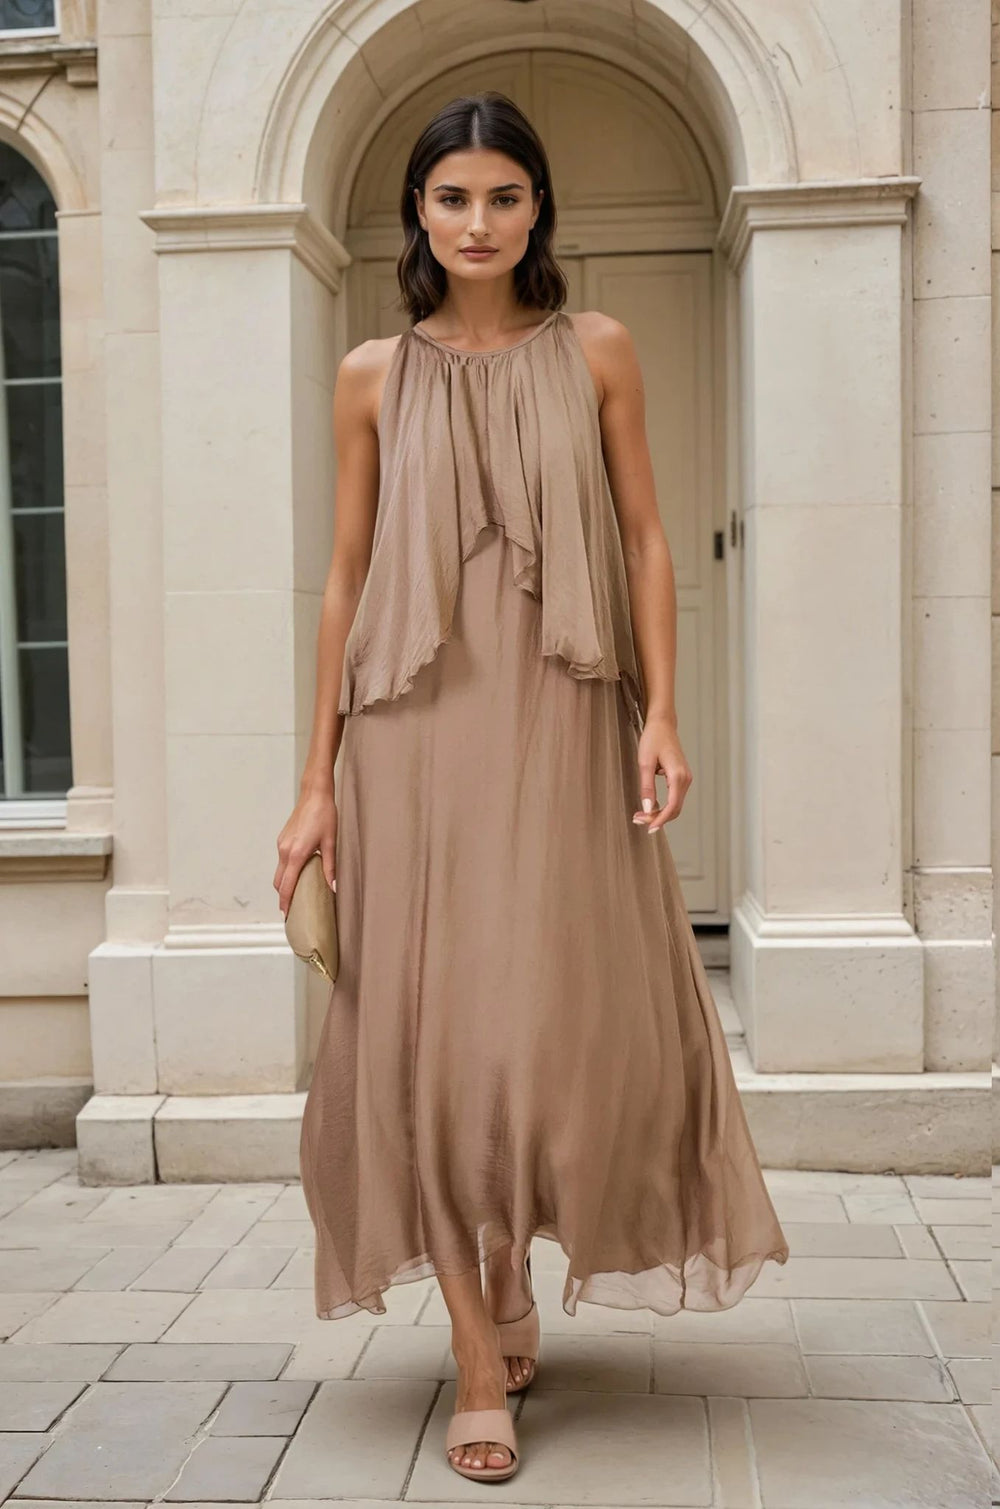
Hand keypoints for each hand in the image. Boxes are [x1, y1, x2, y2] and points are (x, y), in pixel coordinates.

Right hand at [273, 785, 337, 917]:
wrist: (314, 793)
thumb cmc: (325, 815)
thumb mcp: (330, 842)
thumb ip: (330, 867)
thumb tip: (333, 888)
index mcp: (296, 854)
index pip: (286, 886)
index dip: (285, 903)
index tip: (286, 916)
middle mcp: (285, 851)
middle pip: (279, 882)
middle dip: (283, 897)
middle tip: (292, 909)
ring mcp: (281, 844)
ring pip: (279, 871)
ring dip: (284, 884)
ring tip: (296, 894)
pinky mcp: (282, 839)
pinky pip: (281, 861)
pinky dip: (286, 871)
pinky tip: (298, 873)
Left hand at [632, 715, 692, 832]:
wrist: (662, 725)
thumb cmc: (653, 740)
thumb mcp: (644, 763)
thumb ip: (647, 787)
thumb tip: (648, 808)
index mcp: (678, 776)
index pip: (672, 806)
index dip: (660, 819)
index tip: (649, 828)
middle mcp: (685, 779)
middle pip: (674, 808)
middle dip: (657, 818)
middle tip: (637, 820)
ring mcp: (685, 779)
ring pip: (674, 804)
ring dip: (659, 813)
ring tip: (640, 816)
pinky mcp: (681, 778)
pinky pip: (674, 798)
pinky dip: (662, 805)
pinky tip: (649, 807)